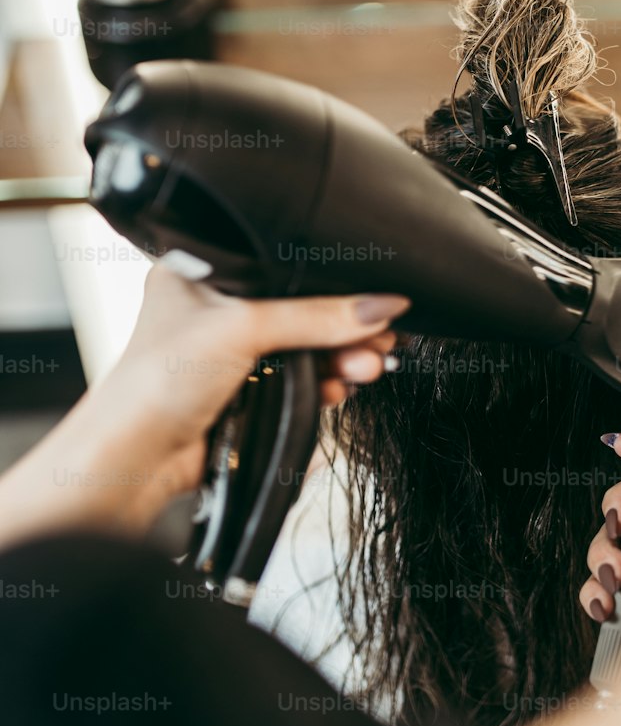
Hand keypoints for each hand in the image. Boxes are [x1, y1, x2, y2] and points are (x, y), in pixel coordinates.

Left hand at [0, 264, 408, 547]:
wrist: (135, 459)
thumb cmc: (155, 381)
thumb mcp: (243, 329)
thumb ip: (315, 317)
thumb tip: (380, 307)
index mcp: (203, 273)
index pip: (285, 265)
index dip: (332, 281)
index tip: (375, 297)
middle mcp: (217, 309)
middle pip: (302, 309)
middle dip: (345, 327)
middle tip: (380, 339)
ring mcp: (232, 354)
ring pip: (306, 347)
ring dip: (342, 358)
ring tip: (366, 367)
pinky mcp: (246, 392)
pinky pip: (300, 380)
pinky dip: (325, 383)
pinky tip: (341, 387)